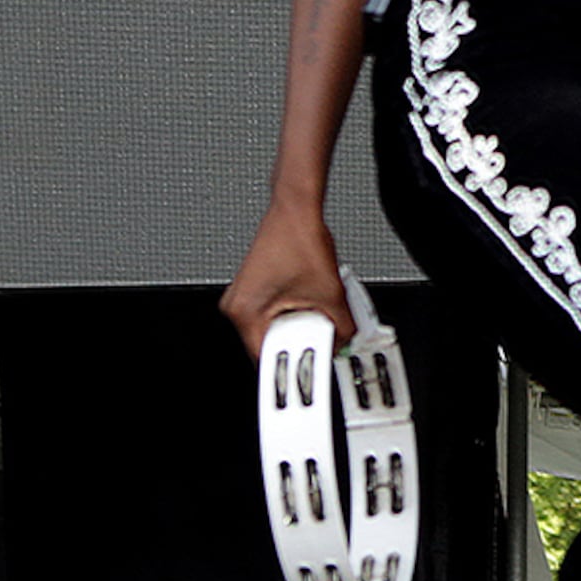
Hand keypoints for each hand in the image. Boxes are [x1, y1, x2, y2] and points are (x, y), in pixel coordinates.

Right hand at [220, 203, 349, 354]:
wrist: (296, 209)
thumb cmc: (299, 239)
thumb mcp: (329, 294)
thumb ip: (340, 327)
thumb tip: (343, 342)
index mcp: (245, 313)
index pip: (267, 359)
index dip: (292, 365)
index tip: (308, 370)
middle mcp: (238, 306)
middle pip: (272, 342)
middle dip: (300, 341)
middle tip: (319, 336)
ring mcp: (244, 295)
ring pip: (276, 326)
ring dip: (298, 325)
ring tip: (314, 309)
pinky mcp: (255, 287)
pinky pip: (275, 311)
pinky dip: (294, 311)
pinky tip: (308, 299)